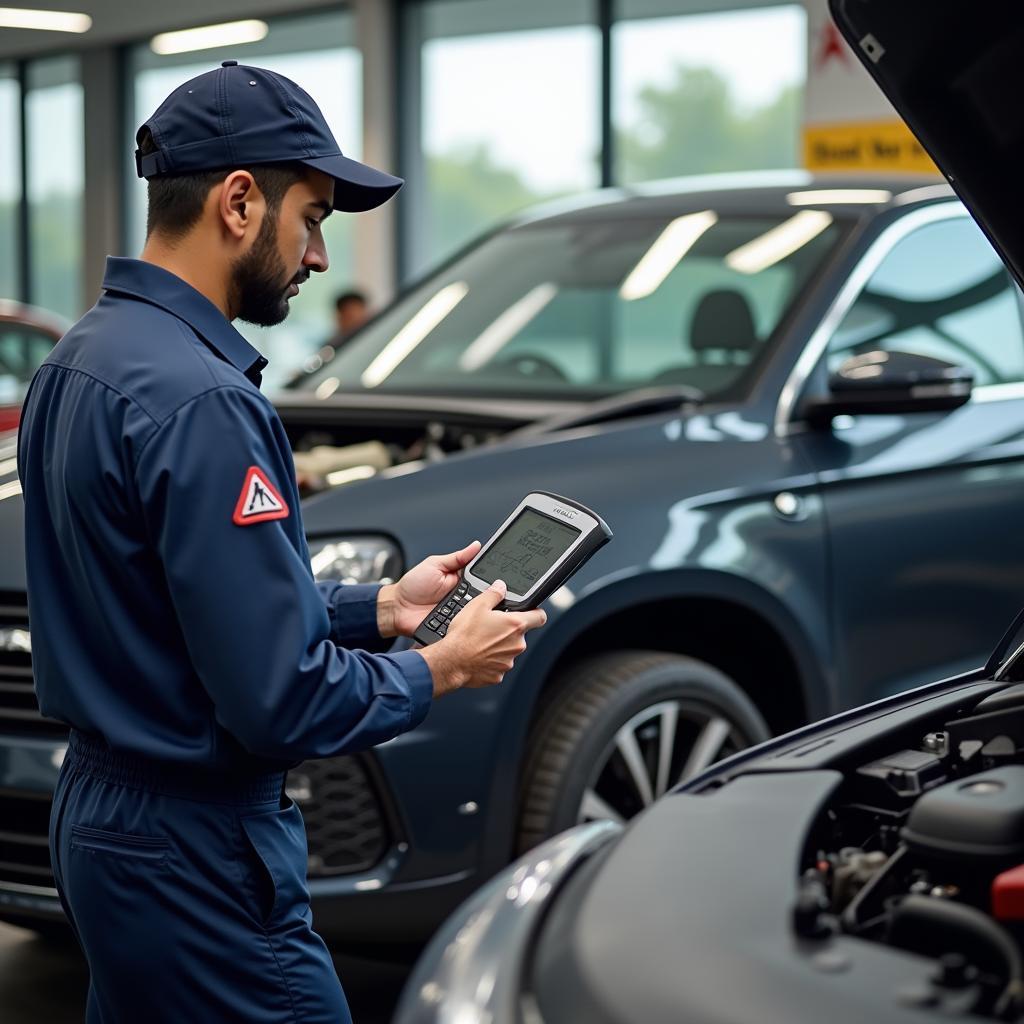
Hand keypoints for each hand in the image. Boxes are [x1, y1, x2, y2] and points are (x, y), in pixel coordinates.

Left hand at [377, 540, 481, 638]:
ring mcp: (459, 613)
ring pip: (476, 613)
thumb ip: (457, 557)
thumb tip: (476, 546)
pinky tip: (460, 619)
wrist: (397, 608)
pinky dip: (464, 624)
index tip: (494, 573)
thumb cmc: (413, 585)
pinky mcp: (453, 627)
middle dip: (481, 594)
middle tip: (471, 591)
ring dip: (471, 609)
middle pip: (482, 597)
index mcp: (461, 581)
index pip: (482, 579)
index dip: (488, 577)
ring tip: (461, 604)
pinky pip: (464, 628)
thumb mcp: (435, 565)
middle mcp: (463, 598)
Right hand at [418, 580, 546, 696]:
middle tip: (490, 627)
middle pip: (520, 634)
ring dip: (499, 646)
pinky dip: (490, 660)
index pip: (540, 617)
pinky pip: (498, 664)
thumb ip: (494, 594)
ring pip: (508, 650)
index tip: (531, 612)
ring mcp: (508, 661)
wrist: (452, 661)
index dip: (536, 613)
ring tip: (480, 642)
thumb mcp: (477, 606)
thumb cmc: (464, 635)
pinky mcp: (499, 675)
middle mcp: (516, 645)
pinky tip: (477, 655)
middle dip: (508, 631)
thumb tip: (501, 587)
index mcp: (515, 625)